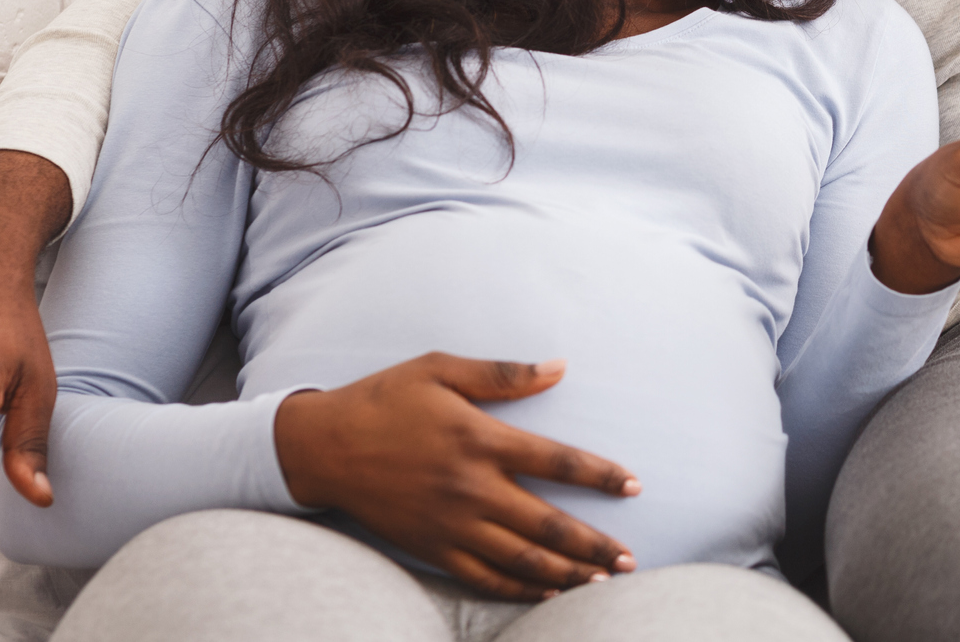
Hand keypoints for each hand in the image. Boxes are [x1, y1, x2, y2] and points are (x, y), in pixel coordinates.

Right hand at [273, 353, 639, 601]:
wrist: (324, 447)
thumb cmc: (385, 399)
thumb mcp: (441, 369)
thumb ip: (503, 374)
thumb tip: (559, 367)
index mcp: (480, 439)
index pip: (556, 461)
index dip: (600, 475)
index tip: (635, 485)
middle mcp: (471, 488)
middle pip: (547, 524)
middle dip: (594, 544)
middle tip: (631, 559)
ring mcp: (451, 524)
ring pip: (521, 559)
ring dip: (567, 572)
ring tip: (603, 581)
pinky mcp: (432, 548)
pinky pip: (484, 577)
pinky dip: (520, 589)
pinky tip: (548, 592)